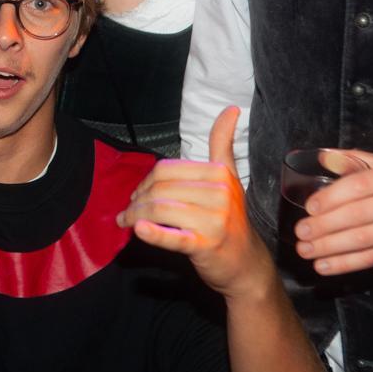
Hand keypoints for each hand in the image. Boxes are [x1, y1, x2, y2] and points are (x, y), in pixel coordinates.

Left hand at [119, 107, 274, 299]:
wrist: (245, 263)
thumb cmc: (230, 218)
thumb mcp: (230, 178)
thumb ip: (223, 144)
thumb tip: (231, 109)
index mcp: (220, 174)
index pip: (167, 169)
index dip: (146, 181)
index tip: (138, 193)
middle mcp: (219, 194)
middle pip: (161, 189)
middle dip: (137, 200)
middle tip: (127, 211)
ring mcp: (213, 221)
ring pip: (160, 210)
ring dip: (135, 217)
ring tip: (127, 222)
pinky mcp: (205, 245)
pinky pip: (173, 237)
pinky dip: (154, 234)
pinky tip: (139, 230)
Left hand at [295, 150, 372, 275]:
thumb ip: (358, 161)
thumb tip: (322, 157)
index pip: (360, 186)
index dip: (331, 198)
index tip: (310, 207)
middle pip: (359, 216)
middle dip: (325, 226)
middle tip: (301, 232)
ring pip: (364, 241)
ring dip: (330, 248)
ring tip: (305, 250)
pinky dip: (346, 264)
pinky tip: (324, 266)